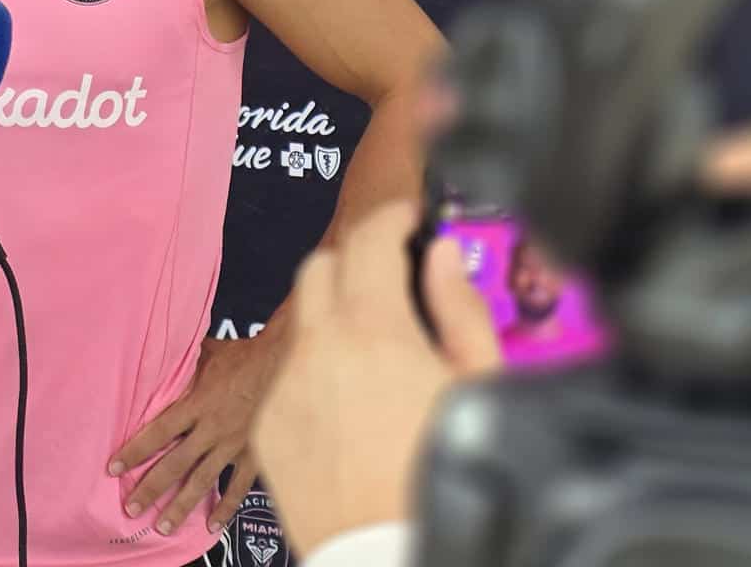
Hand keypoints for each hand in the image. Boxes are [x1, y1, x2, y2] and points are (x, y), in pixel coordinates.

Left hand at [107, 329, 283, 538]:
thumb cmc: (244, 355)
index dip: (135, 451)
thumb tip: (163, 352)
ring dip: (180, 506)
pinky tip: (211, 525)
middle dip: (151, 488)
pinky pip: (238, 486)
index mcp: (197, 403)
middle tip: (131, 508)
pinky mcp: (254, 454)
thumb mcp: (208, 353)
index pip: (158, 432)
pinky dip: (226, 507)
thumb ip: (184, 362)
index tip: (114, 467)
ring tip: (162, 526)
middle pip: (175, 464)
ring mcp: (233, 445)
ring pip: (202, 481)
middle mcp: (212, 428)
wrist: (285, 363)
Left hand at [253, 203, 500, 557]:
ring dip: (335, 320)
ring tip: (380, 359)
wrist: (392, 556)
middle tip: (394, 286)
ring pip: (302, 322)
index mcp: (374, 330)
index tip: (411, 218)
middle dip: (357, 263)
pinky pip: (288, 375)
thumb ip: (459, 308)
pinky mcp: (269, 425)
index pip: (369, 237)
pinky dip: (317, 373)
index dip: (393, 217)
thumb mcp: (481, 387)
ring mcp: (286, 387)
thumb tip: (441, 254)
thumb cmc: (447, 476)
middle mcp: (318, 349)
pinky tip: (354, 407)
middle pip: (321, 267)